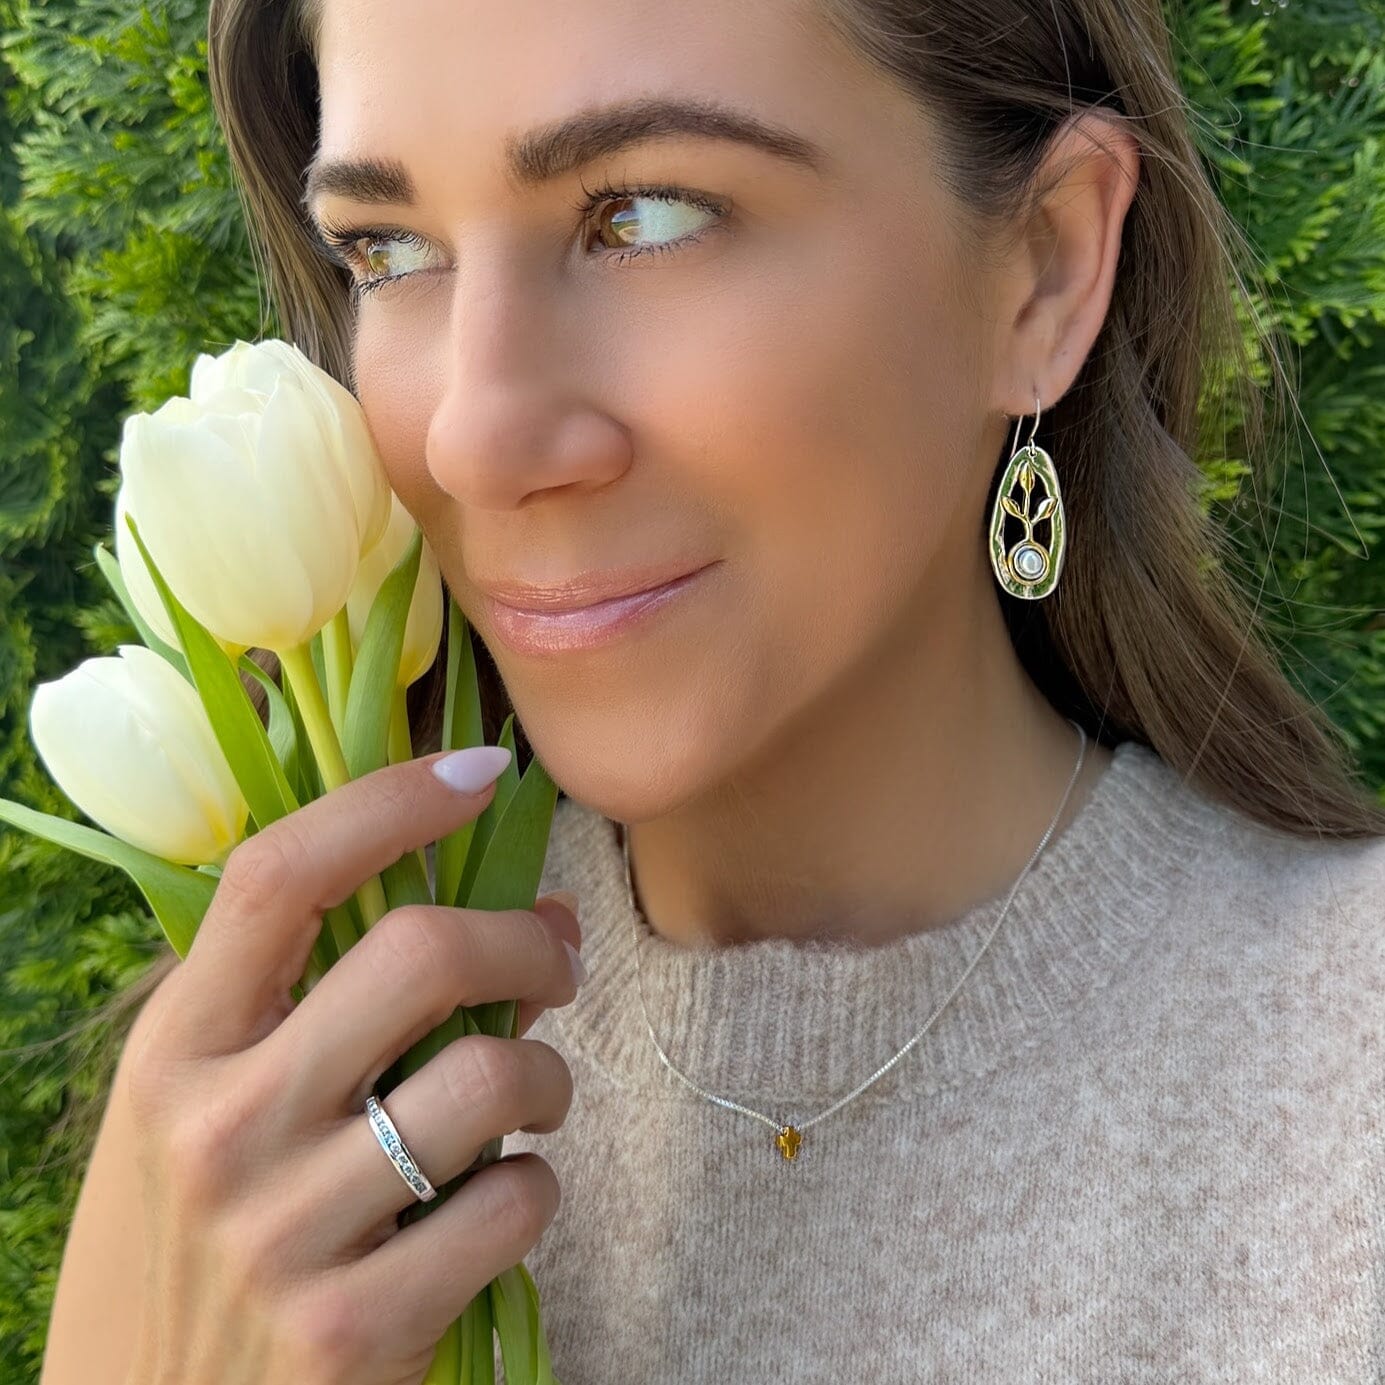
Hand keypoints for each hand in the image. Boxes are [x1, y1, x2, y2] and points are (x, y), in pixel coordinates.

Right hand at [120, 749, 583, 1384]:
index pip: (281, 874)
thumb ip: (325, 1007)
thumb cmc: (189, 1244)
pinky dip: (534, 1188)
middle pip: (421, 953)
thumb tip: (532, 912)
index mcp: (174, 1049)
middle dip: (525, 941)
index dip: (391, 801)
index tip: (479, 770)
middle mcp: (221, 1127)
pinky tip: (499, 1200)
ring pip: (493, 1077)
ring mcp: (285, 1234)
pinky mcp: (353, 1330)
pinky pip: (513, 1203)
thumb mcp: (206, 1110)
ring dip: (548, 1076)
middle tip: (552, 962)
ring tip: (531, 1099)